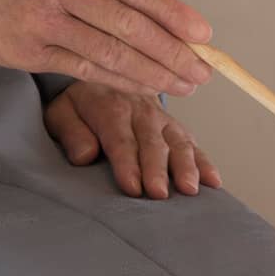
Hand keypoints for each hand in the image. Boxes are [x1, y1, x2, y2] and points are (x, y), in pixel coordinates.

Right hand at [0, 0, 213, 96]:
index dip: (173, 14)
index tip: (203, 35)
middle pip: (130, 23)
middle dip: (174, 52)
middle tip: (204, 71)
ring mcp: (43, 18)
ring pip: (112, 52)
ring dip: (154, 74)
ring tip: (183, 87)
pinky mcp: (28, 49)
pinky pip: (84, 69)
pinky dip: (118, 83)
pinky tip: (142, 91)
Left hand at [45, 81, 223, 198]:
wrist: (104, 81)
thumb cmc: (79, 108)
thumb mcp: (60, 114)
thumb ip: (70, 133)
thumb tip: (85, 155)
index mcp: (109, 105)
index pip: (120, 137)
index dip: (127, 163)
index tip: (132, 187)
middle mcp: (140, 110)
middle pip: (151, 142)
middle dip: (156, 169)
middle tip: (159, 194)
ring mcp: (162, 118)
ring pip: (177, 141)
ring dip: (185, 166)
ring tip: (189, 189)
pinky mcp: (175, 127)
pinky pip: (192, 143)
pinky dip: (205, 162)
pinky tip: (213, 181)